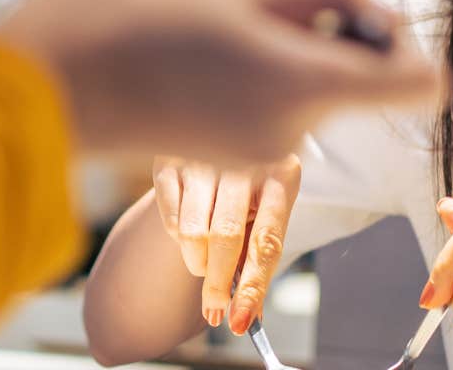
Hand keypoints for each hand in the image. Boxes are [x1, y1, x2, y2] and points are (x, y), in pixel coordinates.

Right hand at [0, 0, 439, 165]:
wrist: (45, 86)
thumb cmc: (138, 24)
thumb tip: (372, 15)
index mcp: (307, 89)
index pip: (421, 83)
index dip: (399, 36)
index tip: (346, 7)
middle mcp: (296, 132)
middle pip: (349, 65)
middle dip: (312, 15)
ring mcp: (260, 149)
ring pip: (302, 72)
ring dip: (269, 29)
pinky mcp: (227, 151)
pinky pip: (264, 91)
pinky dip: (242, 57)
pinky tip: (185, 25)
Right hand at [151, 155, 299, 334]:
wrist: (227, 131)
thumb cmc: (252, 187)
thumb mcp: (267, 212)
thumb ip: (258, 257)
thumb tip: (250, 316)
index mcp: (281, 175)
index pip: (266, 241)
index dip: (253, 287)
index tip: (241, 322)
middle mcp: (243, 161)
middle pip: (225, 238)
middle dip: (217, 284)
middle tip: (215, 310)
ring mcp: (204, 157)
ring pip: (193, 233)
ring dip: (197, 262)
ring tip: (205, 262)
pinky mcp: (171, 160)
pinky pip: (170, 219)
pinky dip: (179, 237)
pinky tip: (191, 229)